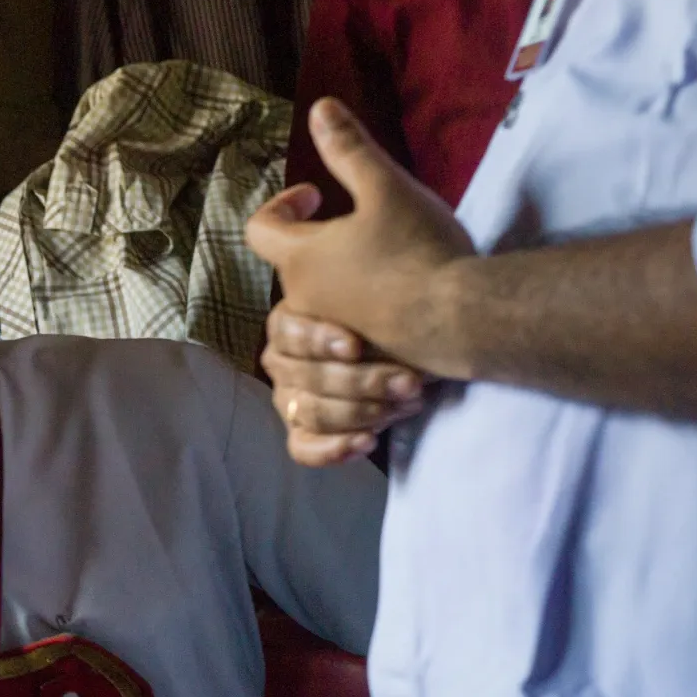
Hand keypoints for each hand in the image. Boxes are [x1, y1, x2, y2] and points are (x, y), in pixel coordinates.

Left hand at [247, 98, 476, 373]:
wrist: (460, 323)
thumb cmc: (419, 250)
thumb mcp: (385, 186)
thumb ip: (349, 149)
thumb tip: (320, 108)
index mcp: (299, 260)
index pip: (259, 230)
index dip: (282, 205)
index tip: (319, 195)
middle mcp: (301, 304)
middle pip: (291, 269)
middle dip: (319, 245)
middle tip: (363, 231)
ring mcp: (327, 343)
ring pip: (316, 310)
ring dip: (339, 286)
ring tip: (383, 270)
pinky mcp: (357, 368)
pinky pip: (339, 349)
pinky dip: (356, 328)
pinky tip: (395, 310)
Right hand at [262, 303, 427, 466]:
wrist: (416, 354)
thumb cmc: (392, 318)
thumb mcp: (376, 294)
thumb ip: (351, 287)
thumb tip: (323, 248)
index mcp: (288, 324)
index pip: (289, 333)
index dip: (318, 340)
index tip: (356, 345)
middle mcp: (281, 362)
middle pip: (308, 377)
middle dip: (363, 382)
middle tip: (411, 382)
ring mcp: (289, 399)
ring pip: (312, 412)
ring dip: (362, 412)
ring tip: (406, 405)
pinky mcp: (303, 432)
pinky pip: (303, 447)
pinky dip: (333, 449)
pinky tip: (366, 443)